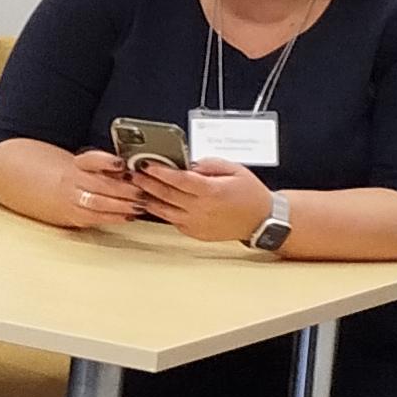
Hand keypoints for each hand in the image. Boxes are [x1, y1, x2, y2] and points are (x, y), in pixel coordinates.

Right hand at [54, 148, 144, 226]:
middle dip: (121, 190)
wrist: (62, 192)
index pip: (90, 160)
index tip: (121, 164)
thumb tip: (137, 170)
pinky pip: (96, 218)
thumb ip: (115, 168)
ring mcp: (73, 199)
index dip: (105, 161)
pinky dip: (115, 217)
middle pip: (96, 184)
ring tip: (139, 206)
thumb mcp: (98, 166)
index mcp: (81, 164)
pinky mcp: (77, 216)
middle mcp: (74, 180)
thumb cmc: (88, 177)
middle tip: (140, 193)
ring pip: (96, 203)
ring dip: (121, 205)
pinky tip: (129, 216)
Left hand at [131, 154, 271, 243]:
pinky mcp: (194, 233)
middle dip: (146, 183)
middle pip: (166, 194)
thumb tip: (187, 163)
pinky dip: (160, 211)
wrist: (262, 220)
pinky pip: (171, 220)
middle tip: (133, 173)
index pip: (179, 180)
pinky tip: (152, 201)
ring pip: (163, 211)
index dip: (160, 172)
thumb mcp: (234, 170)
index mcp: (212, 191)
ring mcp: (196, 223)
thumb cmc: (250, 194)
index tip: (146, 165)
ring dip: (147, 198)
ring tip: (137, 187)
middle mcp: (202, 209)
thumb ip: (209, 164)